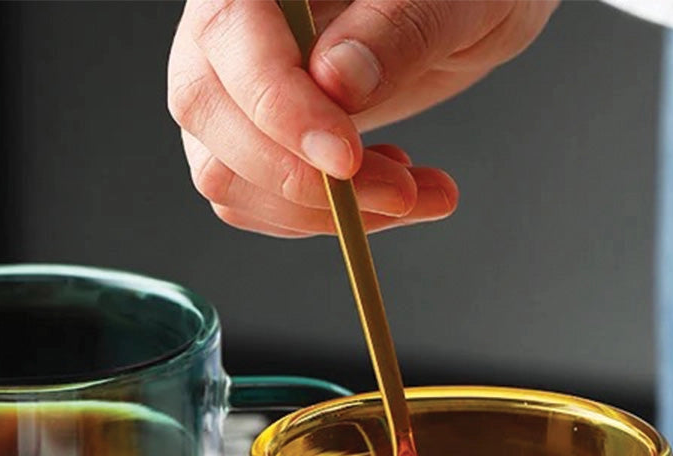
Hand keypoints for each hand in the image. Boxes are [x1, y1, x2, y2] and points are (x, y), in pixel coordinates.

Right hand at [167, 0, 558, 236]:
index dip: (279, 105)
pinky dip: (319, 218)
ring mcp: (229, 86)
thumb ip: (399, 28)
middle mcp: (228, 24)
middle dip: (301, 176)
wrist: (465, 11)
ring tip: (410, 193)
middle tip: (398, 193)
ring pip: (223, 172)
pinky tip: (386, 188)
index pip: (229, 32)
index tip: (344, 158)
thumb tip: (336, 82)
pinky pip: (252, 200)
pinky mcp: (249, 140)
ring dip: (318, 210)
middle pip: (207, 111)